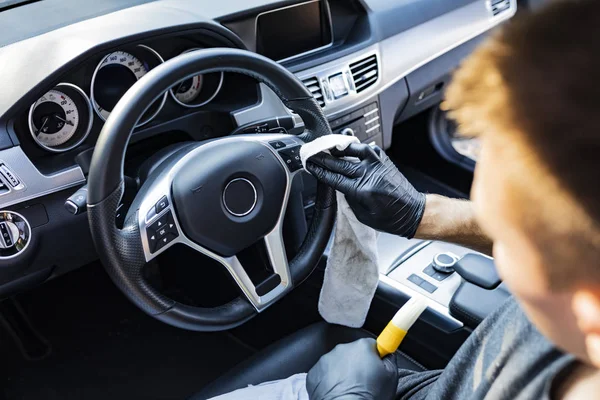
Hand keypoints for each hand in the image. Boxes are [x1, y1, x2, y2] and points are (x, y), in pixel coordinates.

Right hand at [306, 144, 425, 237]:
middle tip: (311, 153)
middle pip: (339, 162)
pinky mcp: (384, 159)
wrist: (413, 212)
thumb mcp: (362, 215)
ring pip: (352, 149)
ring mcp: (377, 163)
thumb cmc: (390, 218)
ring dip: (337, 147)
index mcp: (362, 190)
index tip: (310, 165)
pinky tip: (346, 146)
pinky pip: (365, 148)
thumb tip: (337, 184)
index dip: (319, 171)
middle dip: (323, 158)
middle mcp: (369, 173)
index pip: (334, 177)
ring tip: (326, 147)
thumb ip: (348, 198)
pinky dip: (354, 146)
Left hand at [306, 338, 397, 399]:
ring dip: (343, 372)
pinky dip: (329, 381)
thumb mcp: (391, 377)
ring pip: (337, 363)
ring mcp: (325, 360)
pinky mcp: (314, 373)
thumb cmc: (368, 396)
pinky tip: (338, 392)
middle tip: (364, 383)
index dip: (375, 356)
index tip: (376, 365)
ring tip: (349, 389)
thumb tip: (387, 354)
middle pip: (353, 353)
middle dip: (358, 365)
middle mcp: (342, 349)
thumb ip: (390, 359)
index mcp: (361, 347)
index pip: (371, 344)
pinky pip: (324, 373)